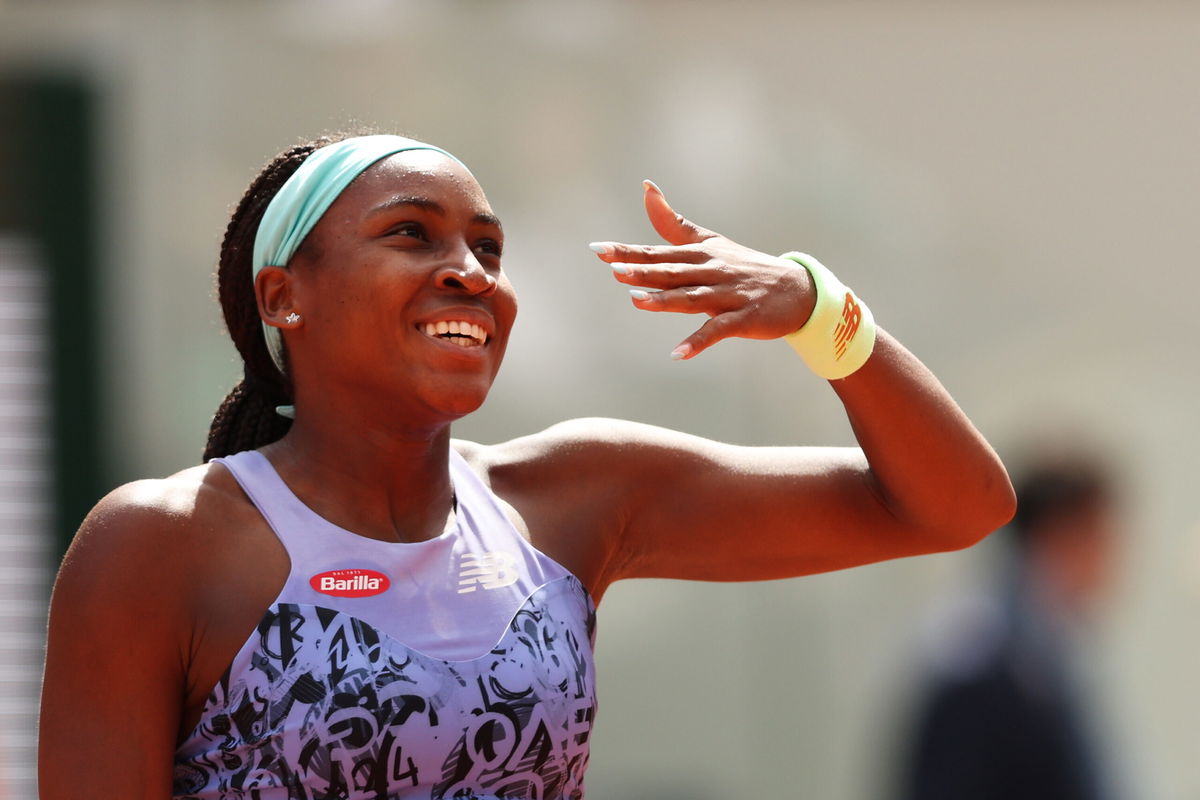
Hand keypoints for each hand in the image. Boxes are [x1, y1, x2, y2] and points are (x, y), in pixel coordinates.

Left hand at [590, 181, 816, 358]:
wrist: (797, 290)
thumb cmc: (745, 266)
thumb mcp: (711, 243)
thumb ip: (674, 224)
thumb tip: (647, 188)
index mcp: (700, 254)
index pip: (659, 252)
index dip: (629, 251)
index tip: (598, 250)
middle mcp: (712, 271)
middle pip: (673, 272)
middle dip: (643, 271)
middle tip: (614, 270)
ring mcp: (728, 295)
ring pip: (692, 297)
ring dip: (666, 300)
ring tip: (638, 301)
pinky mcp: (743, 318)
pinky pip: (718, 330)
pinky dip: (699, 341)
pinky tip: (678, 353)